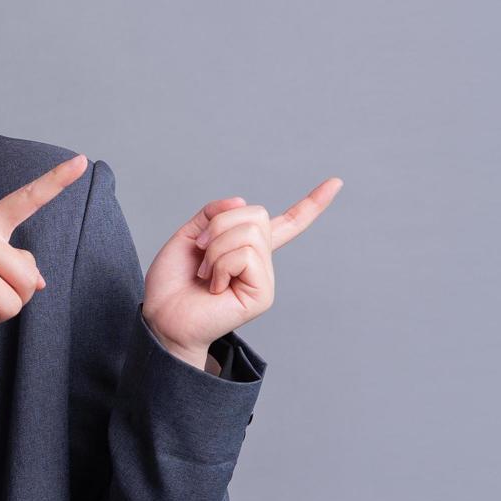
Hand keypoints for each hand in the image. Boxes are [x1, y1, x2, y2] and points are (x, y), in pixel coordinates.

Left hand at [142, 177, 342, 364]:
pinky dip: (221, 265)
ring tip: (206, 274)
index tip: (336, 183)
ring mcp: (265, 278)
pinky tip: (215, 287)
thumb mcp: (190, 235)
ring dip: (216, 249)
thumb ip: (214, 213)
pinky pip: (246, 255)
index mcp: (248, 247)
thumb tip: (241, 201)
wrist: (163, 317)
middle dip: (220, 225)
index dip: (312, 203)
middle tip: (202, 253)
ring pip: (249, 233)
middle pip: (257, 215)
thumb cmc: (173, 283)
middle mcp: (262, 262)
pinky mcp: (263, 295)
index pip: (288, 223)